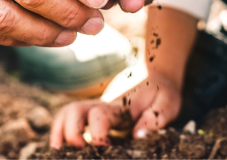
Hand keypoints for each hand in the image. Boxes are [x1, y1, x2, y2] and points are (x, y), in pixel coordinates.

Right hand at [49, 72, 181, 147]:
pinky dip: (60, 131)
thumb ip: (154, 119)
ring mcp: (95, 110)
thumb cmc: (162, 93)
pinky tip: (61, 147)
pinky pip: (69, 118)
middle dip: (71, 132)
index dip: (97, 134)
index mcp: (120, 106)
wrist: (156, 75)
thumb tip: (137, 135)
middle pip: (73, 110)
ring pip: (67, 113)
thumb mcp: (168, 104)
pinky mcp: (93, 116)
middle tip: (80, 150)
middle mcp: (102, 106)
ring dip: (59, 130)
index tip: (104, 148)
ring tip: (59, 151)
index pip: (99, 115)